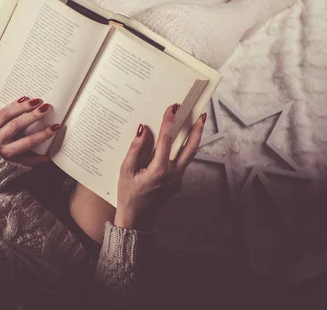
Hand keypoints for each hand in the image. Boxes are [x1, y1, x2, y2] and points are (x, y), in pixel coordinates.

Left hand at [0, 96, 60, 166]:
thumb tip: (47, 157)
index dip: (42, 135)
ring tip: (36, 100)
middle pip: (16, 125)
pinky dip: (12, 104)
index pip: (27, 142)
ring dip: (22, 107)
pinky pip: (0, 111)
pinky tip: (24, 99)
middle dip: (32, 116)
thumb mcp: (13, 166)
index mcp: (6, 152)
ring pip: (7, 115)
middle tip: (46, 108)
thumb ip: (30, 161)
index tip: (54, 127)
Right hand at [115, 104, 205, 230]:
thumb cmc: (128, 194)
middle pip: (190, 148)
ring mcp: (178, 180)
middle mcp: (173, 175)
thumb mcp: (125, 170)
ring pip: (189, 155)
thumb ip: (135, 149)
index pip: (167, 140)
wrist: (136, 218)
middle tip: (201, 114)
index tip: (172, 108)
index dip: (169, 122)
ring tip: (196, 123)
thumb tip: (143, 130)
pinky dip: (181, 150)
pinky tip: (178, 142)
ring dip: (193, 139)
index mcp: (159, 170)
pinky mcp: (178, 183)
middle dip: (196, 129)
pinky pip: (181, 162)